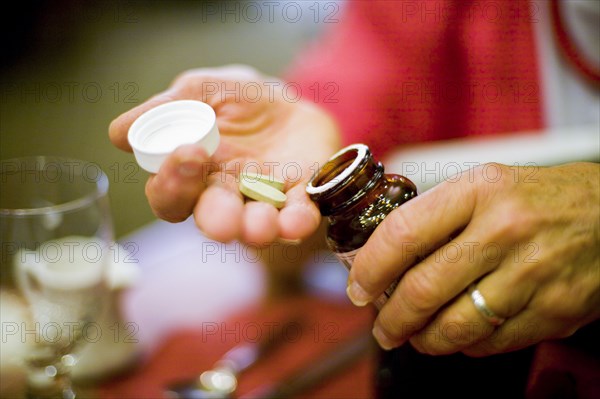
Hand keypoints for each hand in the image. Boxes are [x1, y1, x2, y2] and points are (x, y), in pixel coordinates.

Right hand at [109, 65, 339, 242]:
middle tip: (222, 220)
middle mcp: (225, 195)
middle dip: (216, 220)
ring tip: (261, 225)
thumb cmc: (236, 101)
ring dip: (256, 229)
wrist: (289, 103)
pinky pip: (299, 216)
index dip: (173, 184)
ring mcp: (264, 201)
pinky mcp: (300, 199)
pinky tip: (297, 221)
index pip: (171, 195)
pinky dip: (298, 221)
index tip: (190, 153)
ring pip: (254, 226)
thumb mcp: (201, 91)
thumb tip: (119, 133)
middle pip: (211, 218)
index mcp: (193, 173)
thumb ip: (165, 111)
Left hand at [347, 162, 599, 355]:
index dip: (371, 267)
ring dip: (423, 340)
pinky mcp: (554, 310)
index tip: (359, 287)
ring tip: (414, 336)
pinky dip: (465, 345)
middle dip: (390, 319)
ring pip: (454, 326)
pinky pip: (491, 342)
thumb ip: (437, 216)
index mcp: (479, 191)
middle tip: (382, 327)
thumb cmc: (538, 199)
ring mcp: (531, 273)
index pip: (404, 232)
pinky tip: (459, 334)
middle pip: (423, 289)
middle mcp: (504, 230)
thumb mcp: (485, 185)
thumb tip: (384, 257)